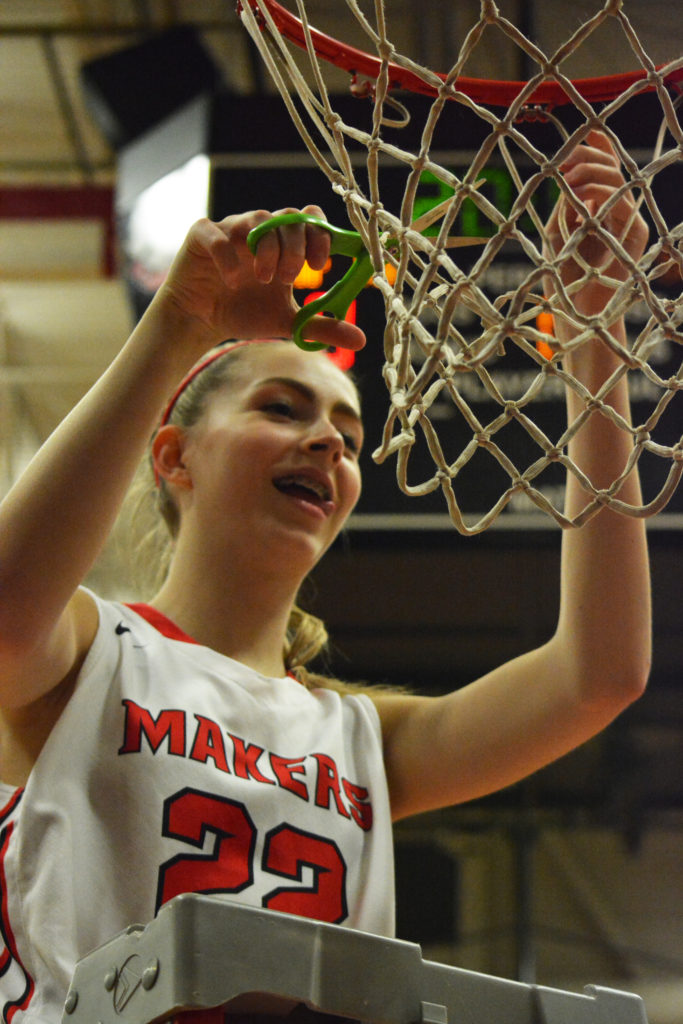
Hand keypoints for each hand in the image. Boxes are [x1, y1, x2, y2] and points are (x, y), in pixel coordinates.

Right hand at [158, 205, 365, 349]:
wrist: (201, 322)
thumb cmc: (244, 313)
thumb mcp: (288, 323)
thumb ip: (321, 326)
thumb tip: (361, 339)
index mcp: (284, 245)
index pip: (310, 221)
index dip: (321, 235)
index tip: (321, 264)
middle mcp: (260, 231)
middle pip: (288, 217)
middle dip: (295, 246)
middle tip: (290, 278)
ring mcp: (231, 229)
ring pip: (256, 219)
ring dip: (267, 250)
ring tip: (265, 280)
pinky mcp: (202, 236)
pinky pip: (217, 234)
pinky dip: (228, 254)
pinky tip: (233, 281)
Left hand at [543, 130, 647, 317]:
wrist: (576, 312)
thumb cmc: (563, 275)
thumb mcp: (558, 229)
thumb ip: (566, 200)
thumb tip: (572, 167)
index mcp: (600, 207)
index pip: (605, 168)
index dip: (595, 148)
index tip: (576, 140)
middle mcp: (617, 211)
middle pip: (612, 168)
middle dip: (587, 158)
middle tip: (563, 164)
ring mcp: (628, 222)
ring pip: (618, 181)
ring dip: (590, 173)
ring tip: (566, 182)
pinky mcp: (635, 236)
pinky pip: (623, 204)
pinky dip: (601, 195)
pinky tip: (582, 200)